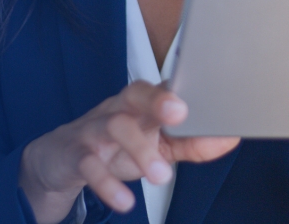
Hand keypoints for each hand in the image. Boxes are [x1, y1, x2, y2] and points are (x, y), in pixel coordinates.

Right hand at [18, 80, 239, 223]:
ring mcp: (94, 130)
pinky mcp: (74, 155)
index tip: (206, 98)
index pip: (163, 87)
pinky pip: (89, 165)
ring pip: (114, 126)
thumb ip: (190, 143)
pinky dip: (107, 184)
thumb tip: (229, 139)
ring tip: (161, 176)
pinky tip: (125, 202)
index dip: (183, 90)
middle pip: (136, 93)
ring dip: (139, 150)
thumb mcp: (155, 144)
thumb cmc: (116, 146)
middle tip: (179, 115)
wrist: (59, 160)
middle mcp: (118, 108)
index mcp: (140, 102)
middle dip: (158, 100)